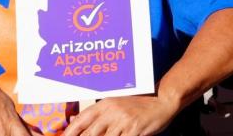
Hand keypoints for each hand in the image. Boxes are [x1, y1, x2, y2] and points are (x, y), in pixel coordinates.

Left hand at [65, 94, 180, 135]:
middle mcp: (111, 111)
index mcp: (105, 104)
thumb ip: (102, 114)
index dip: (69, 133)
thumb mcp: (118, 104)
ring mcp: (123, 121)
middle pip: (89, 134)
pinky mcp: (134, 129)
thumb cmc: (140, 104)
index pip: (81, 120)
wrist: (163, 100)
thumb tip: (82, 125)